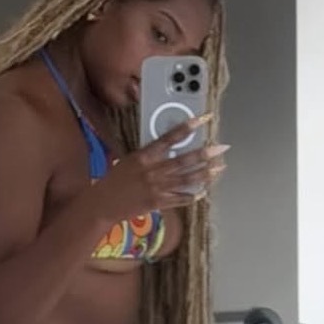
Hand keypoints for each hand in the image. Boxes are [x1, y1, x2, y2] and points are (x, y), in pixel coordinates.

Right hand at [86, 115, 228, 223]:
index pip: (169, 139)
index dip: (187, 128)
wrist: (102, 204)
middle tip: (221, 148)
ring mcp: (156, 189)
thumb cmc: (114, 180)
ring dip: (205, 174)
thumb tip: (170, 148)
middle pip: (183, 161)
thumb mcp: (129, 160)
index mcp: (143, 157)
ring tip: (220, 167)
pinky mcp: (157, 203)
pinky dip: (193, 196)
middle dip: (205, 154)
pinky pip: (180, 199)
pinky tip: (204, 191)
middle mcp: (152, 172)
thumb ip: (150, 155)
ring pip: (186, 180)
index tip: (202, 120)